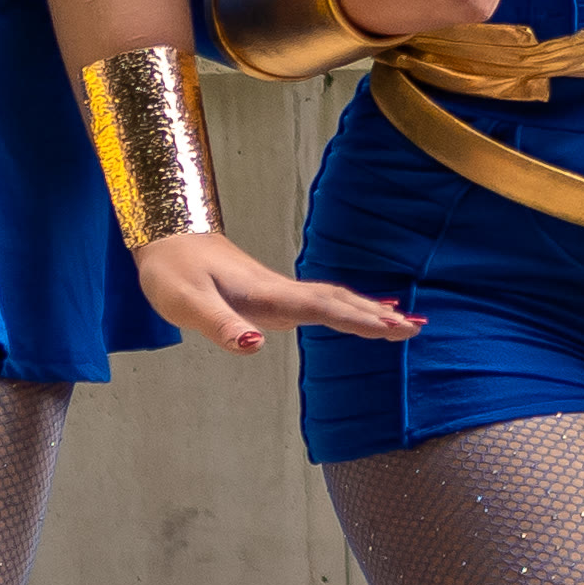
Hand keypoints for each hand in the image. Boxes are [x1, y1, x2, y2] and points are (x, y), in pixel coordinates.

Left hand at [135, 228, 419, 355]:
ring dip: (368, 311)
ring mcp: (278, 293)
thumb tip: (257, 348)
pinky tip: (360, 311)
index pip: (323, 307)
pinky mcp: (271, 297)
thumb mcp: (186, 303)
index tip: (395, 327)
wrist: (166, 237)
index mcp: (266, 294)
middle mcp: (279, 292)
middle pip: (339, 302)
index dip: (359, 318)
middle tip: (417, 329)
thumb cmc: (172, 271)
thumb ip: (221, 326)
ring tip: (404, 323)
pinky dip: (348, 308)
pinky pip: (320, 303)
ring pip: (333, 301)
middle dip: (377, 316)